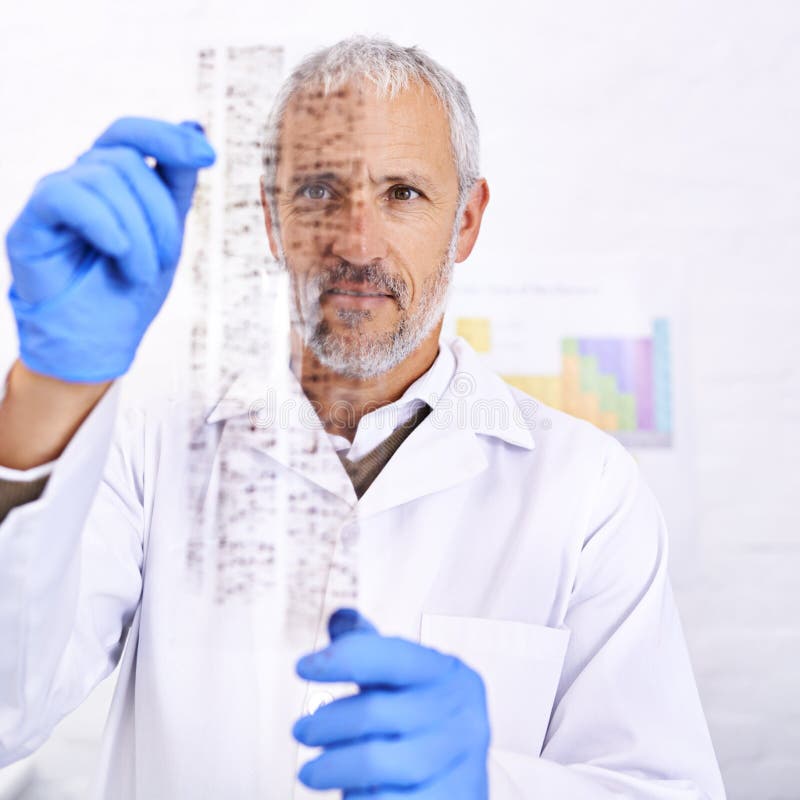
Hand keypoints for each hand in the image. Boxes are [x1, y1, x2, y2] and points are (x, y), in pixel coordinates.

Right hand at [5, 117, 215, 381]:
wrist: (100, 339)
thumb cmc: (130, 288)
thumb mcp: (168, 231)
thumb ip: (176, 182)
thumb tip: (194, 125)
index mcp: (112, 180)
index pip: (132, 134)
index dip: (168, 137)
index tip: (207, 157)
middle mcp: (81, 180)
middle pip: (126, 161)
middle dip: (158, 213)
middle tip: (166, 259)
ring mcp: (55, 197)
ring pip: (103, 179)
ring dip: (138, 235)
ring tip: (140, 273)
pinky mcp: (31, 222)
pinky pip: (66, 196)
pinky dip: (102, 222)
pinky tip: (117, 249)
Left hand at [293, 608, 490, 797]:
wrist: (457, 793)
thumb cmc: (418, 729)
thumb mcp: (401, 686)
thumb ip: (371, 650)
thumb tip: (339, 615)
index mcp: (451, 675)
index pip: (392, 656)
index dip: (343, 657)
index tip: (301, 667)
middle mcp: (464, 715)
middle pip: (374, 712)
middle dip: (326, 722)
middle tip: (300, 730)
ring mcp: (461, 766)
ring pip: (374, 762)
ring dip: (332, 766)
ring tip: (310, 771)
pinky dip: (357, 796)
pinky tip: (349, 792)